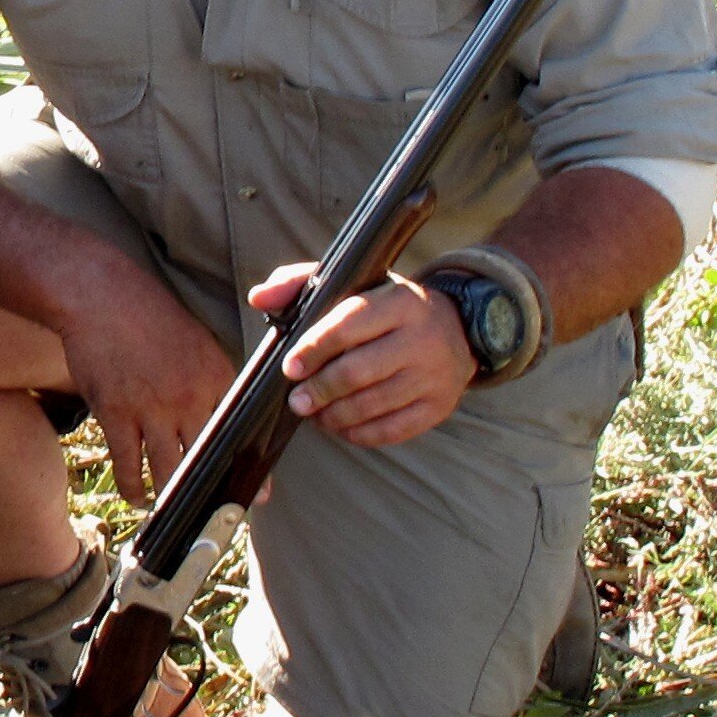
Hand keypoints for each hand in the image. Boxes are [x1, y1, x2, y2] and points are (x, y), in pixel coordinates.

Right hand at [58, 262, 237, 505]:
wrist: (101, 296)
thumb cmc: (149, 317)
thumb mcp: (198, 344)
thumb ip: (213, 383)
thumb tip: (222, 421)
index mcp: (218, 378)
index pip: (238, 437)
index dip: (244, 472)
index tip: (252, 499)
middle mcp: (191, 397)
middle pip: (207, 461)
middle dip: (211, 494)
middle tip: (211, 518)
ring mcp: (153, 408)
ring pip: (170, 472)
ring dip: (171, 497)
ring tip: (171, 510)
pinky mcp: (117, 413)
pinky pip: (129, 465)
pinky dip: (134, 487)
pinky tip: (138, 497)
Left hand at [252, 265, 473, 448]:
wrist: (457, 326)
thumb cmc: (385, 305)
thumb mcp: (351, 282)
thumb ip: (299, 283)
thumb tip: (258, 298)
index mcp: (399, 302)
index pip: (347, 326)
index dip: (313, 350)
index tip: (289, 368)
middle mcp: (422, 339)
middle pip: (358, 372)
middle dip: (319, 390)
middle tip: (296, 401)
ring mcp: (435, 376)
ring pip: (374, 405)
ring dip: (334, 415)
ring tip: (314, 414)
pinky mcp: (440, 406)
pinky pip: (394, 430)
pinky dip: (360, 433)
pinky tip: (340, 426)